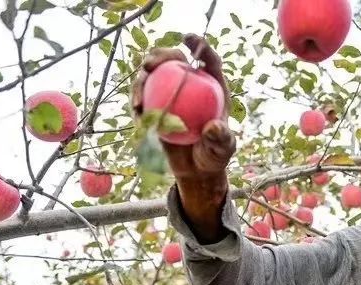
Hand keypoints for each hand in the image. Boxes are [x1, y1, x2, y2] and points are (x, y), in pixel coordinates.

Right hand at [132, 34, 235, 180]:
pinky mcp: (155, 107)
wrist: (196, 170)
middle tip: (148, 65)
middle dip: (160, 55)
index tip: (187, 38)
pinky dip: (138, 102)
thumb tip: (214, 127)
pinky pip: (143, 99)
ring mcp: (170, 94)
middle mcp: (190, 85)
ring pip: (154, 76)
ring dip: (142, 80)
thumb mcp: (222, 149)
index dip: (199, 44)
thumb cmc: (214, 156)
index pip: (208, 59)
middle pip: (174, 60)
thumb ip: (221, 139)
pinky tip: (137, 111)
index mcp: (212, 86)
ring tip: (139, 97)